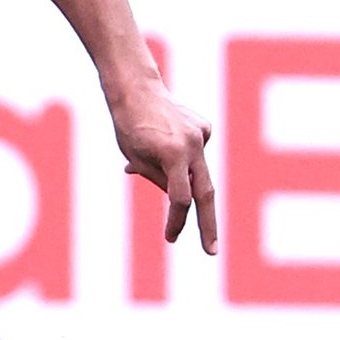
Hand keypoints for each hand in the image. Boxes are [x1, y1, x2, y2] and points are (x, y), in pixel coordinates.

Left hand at [114, 83, 217, 253]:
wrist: (136, 88)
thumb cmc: (128, 125)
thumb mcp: (135, 156)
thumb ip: (157, 178)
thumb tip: (175, 198)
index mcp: (174, 154)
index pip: (179, 198)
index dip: (176, 221)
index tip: (171, 238)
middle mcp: (194, 145)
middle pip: (205, 193)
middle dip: (207, 224)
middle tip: (210, 251)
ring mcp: (203, 135)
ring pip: (196, 170)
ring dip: (179, 173)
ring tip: (150, 144)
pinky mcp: (205, 127)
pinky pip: (193, 152)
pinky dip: (180, 154)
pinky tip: (162, 132)